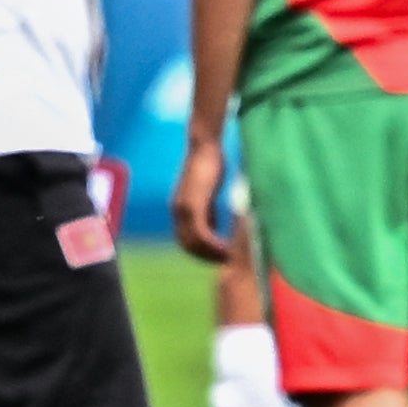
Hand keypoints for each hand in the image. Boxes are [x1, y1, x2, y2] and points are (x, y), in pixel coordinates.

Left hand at [171, 132, 230, 262]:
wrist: (204, 145)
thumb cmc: (210, 165)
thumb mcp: (207, 193)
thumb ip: (207, 210)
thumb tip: (213, 226)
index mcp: (180, 210)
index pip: (185, 240)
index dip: (200, 252)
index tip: (217, 256)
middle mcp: (178, 212)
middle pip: (188, 245)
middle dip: (206, 256)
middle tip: (225, 261)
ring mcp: (183, 209)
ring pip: (194, 243)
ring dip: (212, 253)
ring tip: (229, 256)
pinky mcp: (193, 205)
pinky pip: (202, 234)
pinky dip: (215, 244)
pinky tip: (228, 247)